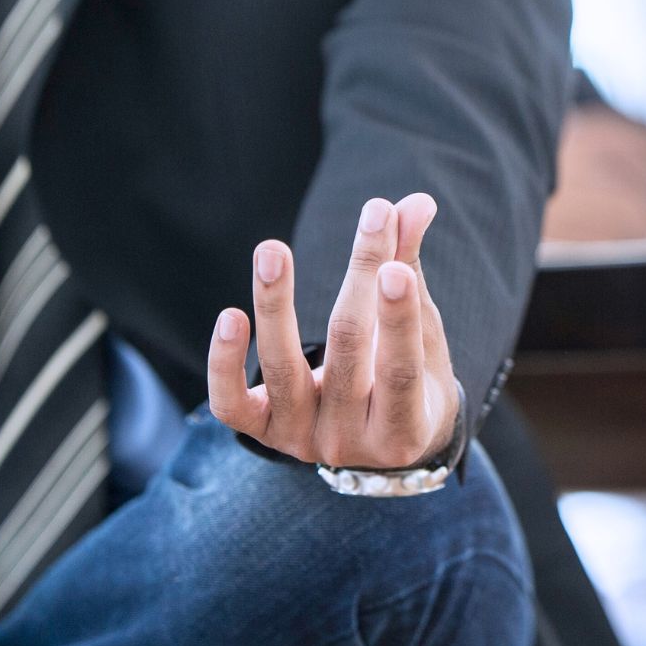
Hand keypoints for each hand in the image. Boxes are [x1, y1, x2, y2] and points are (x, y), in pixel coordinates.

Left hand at [206, 193, 460, 468]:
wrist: (376, 442)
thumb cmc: (406, 373)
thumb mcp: (421, 331)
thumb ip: (408, 267)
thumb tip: (416, 202)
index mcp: (405, 427)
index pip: (400, 368)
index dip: (398, 318)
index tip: (394, 266)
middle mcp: (350, 441)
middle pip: (349, 351)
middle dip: (360, 279)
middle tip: (375, 215)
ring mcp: (302, 438)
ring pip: (283, 370)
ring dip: (275, 305)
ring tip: (272, 249)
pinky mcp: (262, 431)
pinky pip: (231, 404)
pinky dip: (224, 363)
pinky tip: (231, 314)